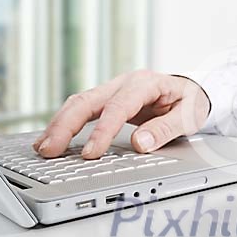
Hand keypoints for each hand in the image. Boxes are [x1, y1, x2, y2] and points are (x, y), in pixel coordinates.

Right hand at [34, 70, 209, 158]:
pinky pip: (84, 109)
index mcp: (146, 83)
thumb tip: (140, 144)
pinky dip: (67, 123)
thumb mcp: (187, 116)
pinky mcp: (108, 100)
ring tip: (43, 147)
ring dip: (60, 124)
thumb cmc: (191, 102)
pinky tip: (54, 137)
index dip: (103, 131)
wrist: (192, 91)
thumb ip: (165, 129)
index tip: (91, 153)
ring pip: (80, 103)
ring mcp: (114, 90)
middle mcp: (125, 83)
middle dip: (66, 125)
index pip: (118, 107)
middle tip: (50, 150)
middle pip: (88, 100)